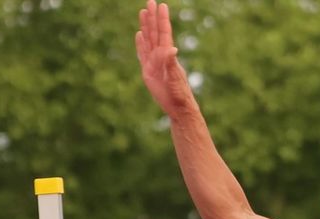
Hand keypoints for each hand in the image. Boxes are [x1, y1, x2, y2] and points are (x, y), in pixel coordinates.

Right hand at [136, 2, 198, 119]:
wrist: (177, 107)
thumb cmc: (179, 94)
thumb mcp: (175, 78)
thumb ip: (171, 63)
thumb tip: (171, 48)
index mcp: (168, 55)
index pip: (164, 32)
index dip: (162, 19)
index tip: (161, 5)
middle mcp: (161, 55)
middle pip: (155, 32)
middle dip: (153, 17)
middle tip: (150, 2)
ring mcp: (154, 62)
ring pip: (148, 39)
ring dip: (146, 26)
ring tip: (143, 12)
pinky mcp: (148, 70)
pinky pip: (142, 53)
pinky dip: (140, 43)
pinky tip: (139, 34)